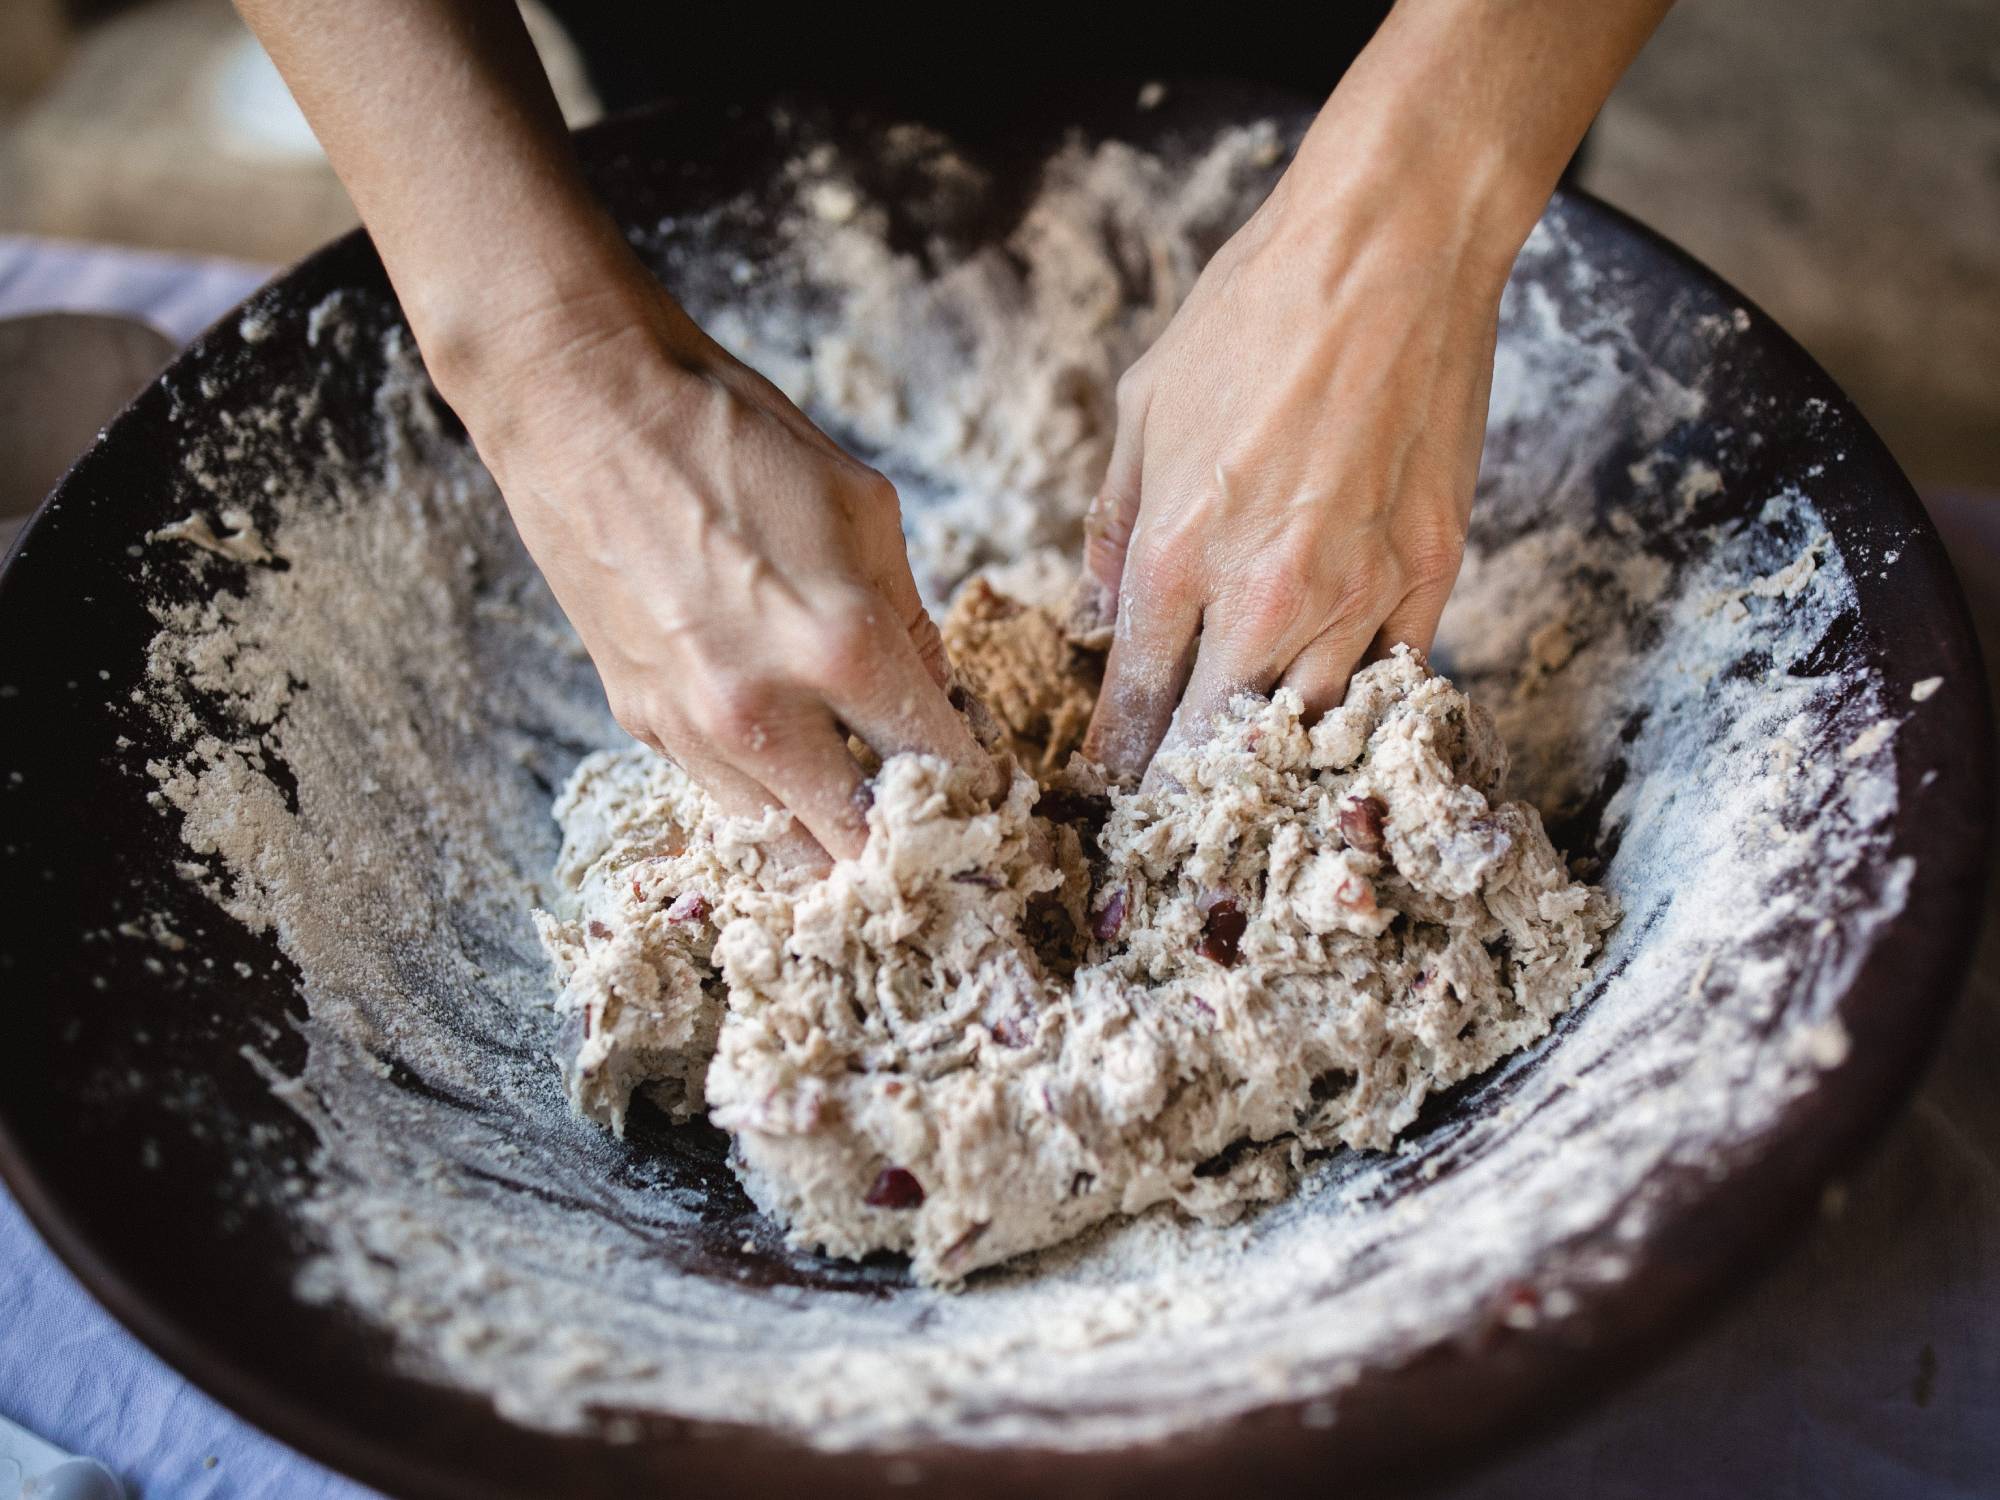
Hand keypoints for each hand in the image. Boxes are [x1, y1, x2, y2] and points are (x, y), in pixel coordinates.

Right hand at [449, 282, 991, 865]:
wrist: (583, 406)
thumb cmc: (734, 436)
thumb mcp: (863, 509)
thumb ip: (910, 622)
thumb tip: (937, 701)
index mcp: (840, 646)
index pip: (939, 769)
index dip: (981, 795)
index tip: (993, 797)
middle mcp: (762, 709)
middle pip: (859, 844)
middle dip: (909, 846)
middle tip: (937, 830)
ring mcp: (691, 726)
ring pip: (783, 842)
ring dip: (832, 835)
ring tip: (865, 811)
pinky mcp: (640, 721)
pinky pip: (724, 791)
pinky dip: (768, 793)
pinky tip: (792, 761)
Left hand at [1077, 141, 1507, 778]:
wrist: (1392, 248)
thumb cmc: (1255, 315)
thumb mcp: (1142, 409)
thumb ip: (1114, 526)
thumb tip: (1097, 610)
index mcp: (1179, 554)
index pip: (1136, 701)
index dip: (1117, 759)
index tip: (1108, 788)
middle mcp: (1268, 594)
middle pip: (1217, 739)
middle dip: (1184, 783)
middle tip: (1167, 813)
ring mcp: (1361, 591)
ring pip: (1308, 726)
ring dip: (1272, 758)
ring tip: (1246, 783)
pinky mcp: (1431, 574)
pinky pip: (1390, 681)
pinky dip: (1356, 707)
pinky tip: (1332, 721)